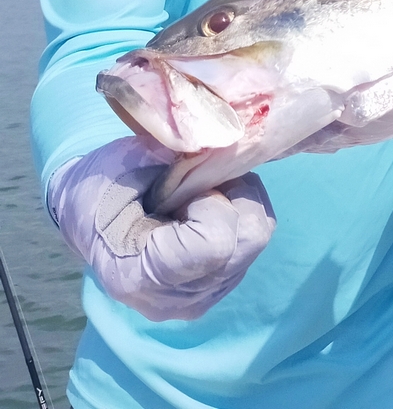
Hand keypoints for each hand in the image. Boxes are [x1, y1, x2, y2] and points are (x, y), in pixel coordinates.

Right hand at [47, 136, 274, 321]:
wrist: (86, 215)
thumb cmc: (100, 186)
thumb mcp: (125, 162)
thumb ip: (178, 156)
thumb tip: (229, 144)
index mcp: (139, 275)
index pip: (215, 244)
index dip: (213, 201)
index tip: (185, 185)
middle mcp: (175, 299)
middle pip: (250, 239)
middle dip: (236, 196)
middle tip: (202, 180)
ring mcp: (200, 297)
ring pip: (257, 237)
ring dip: (240, 202)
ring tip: (201, 194)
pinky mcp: (217, 286)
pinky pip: (253, 242)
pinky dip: (239, 214)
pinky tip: (207, 208)